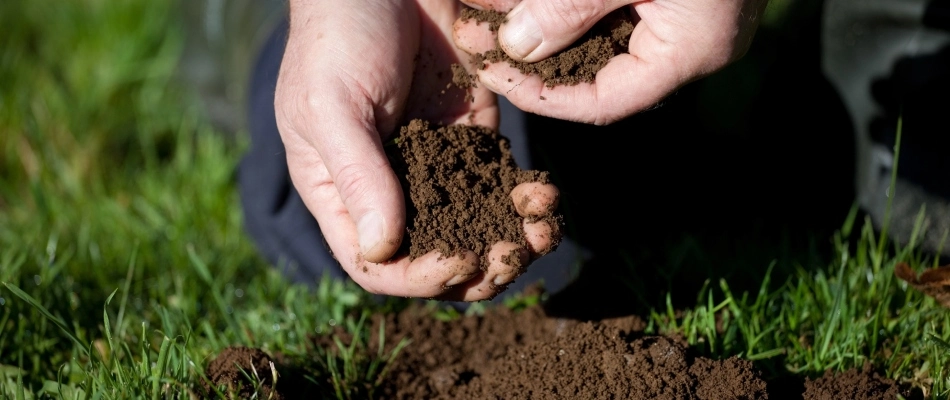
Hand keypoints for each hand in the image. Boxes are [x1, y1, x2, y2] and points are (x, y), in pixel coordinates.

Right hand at [274, 0, 558, 300]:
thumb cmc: (336, 36)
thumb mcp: (332, 105)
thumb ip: (358, 176)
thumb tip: (382, 249)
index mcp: (340, 191)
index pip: (375, 264)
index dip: (417, 277)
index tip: (457, 260)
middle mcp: (388, 186)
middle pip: (432, 255)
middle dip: (477, 267)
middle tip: (513, 257)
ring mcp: (432, 161)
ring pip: (473, 224)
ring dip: (510, 237)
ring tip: (542, 230)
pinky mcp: (470, 132)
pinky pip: (498, 179)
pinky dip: (524, 196)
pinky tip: (545, 193)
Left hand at [454, 0, 767, 123]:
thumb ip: (572, 5)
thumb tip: (516, 45)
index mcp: (690, 51)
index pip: (603, 101)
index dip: (540, 94)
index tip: (490, 70)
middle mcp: (684, 39)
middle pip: (590, 63)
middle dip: (527, 48)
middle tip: (473, 29)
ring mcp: (676, 10)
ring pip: (591, 26)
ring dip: (537, 15)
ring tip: (484, 5)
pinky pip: (602, 3)